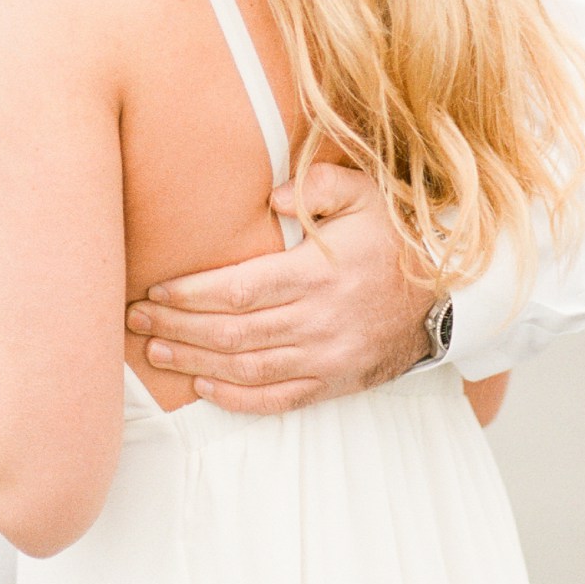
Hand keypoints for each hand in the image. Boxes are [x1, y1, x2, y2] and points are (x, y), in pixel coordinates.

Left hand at [126, 163, 434, 412]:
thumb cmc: (396, 236)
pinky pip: (280, 399)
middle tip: (134, 323)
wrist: (450, 294)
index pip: (240, 290)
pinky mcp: (337, 382)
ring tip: (155, 353)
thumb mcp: (366, 192)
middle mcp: (320, 321)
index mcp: (319, 274)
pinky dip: (239, 399)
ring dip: (195, 364)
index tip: (156, 292)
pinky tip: (205, 389)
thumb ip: (318, 184)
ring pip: (248, 368)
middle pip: (233, 333)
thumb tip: (272, 193)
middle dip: (177, 329)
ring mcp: (329, 358)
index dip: (192, 295)